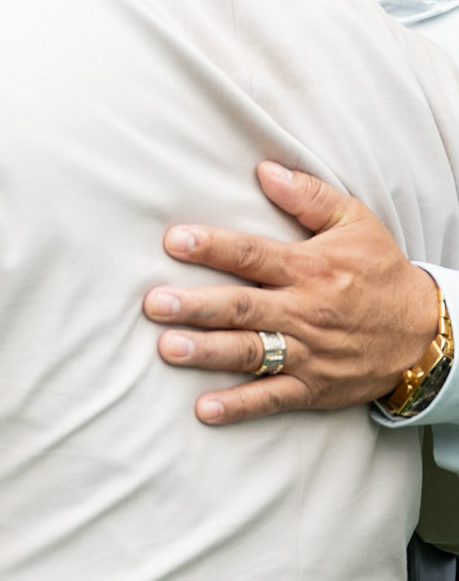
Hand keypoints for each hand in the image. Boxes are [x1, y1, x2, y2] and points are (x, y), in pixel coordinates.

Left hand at [143, 161, 439, 424]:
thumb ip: (308, 196)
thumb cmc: (381, 272)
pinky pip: (272, 397)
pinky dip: (239, 406)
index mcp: (311, 268)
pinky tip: (205, 410)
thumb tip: (265, 170)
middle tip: (156, 303)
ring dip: (208, 352)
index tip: (174, 241)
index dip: (213, 247)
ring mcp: (308, 352)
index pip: (253, 255)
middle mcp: (305, 311)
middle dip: (197, 306)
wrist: (425, 334)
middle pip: (243, 307)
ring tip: (168, 348)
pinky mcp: (313, 387)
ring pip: (251, 352)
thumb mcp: (356, 223)